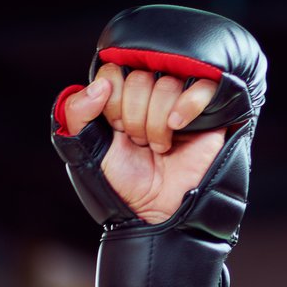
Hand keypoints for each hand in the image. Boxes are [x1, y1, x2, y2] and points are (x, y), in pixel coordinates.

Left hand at [50, 4, 266, 286]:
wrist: (158, 215)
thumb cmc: (124, 185)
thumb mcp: (86, 151)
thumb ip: (75, 115)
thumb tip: (100, 85)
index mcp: (123, 96)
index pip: (114, 71)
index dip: (111, 101)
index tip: (115, 130)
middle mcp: (153, 94)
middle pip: (140, 77)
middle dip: (133, 117)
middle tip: (139, 143)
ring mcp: (182, 101)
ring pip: (168, 84)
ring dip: (156, 124)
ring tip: (159, 147)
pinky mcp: (211, 112)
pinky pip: (202, 87)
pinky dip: (187, 106)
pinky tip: (178, 128)